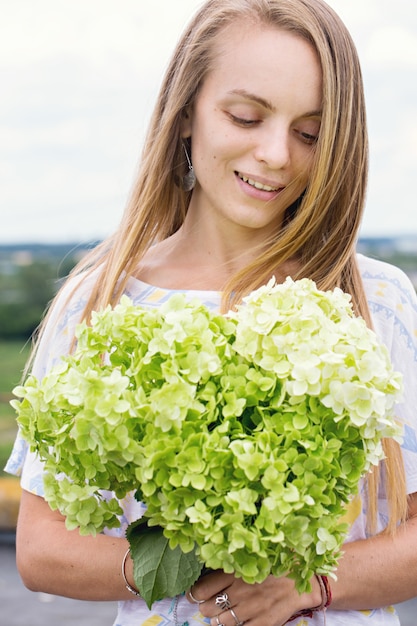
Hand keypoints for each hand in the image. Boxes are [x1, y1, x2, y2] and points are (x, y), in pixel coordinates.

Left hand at [186, 570, 321, 625]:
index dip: (195, 594)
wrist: (303, 580)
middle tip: (209, 605)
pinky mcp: (263, 623)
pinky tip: (237, 621)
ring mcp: (251, 609)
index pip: (203, 588)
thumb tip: (211, 561)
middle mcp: (241, 591)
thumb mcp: (253, 556)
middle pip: (209, 608)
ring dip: (218, 620)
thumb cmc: (276, 564)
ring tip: (221, 614)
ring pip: (221, 622)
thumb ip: (232, 561)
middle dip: (206, 607)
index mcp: (236, 571)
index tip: (194, 594)